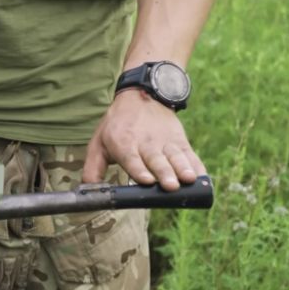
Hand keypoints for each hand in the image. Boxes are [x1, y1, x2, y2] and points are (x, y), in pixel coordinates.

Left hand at [83, 89, 205, 190]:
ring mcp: (165, 141)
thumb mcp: (98, 144)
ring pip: (175, 157)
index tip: (147, 181)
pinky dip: (196, 165)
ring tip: (189, 179)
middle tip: (171, 186)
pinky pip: (189, 154)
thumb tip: (87, 192)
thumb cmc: (116, 127)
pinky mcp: (179, 140)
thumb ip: (92, 169)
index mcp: (123, 144)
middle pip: (156, 161)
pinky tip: (201, 177)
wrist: (140, 97)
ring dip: (183, 169)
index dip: (139, 170)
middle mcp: (145, 143)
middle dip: (165, 174)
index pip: (132, 159)